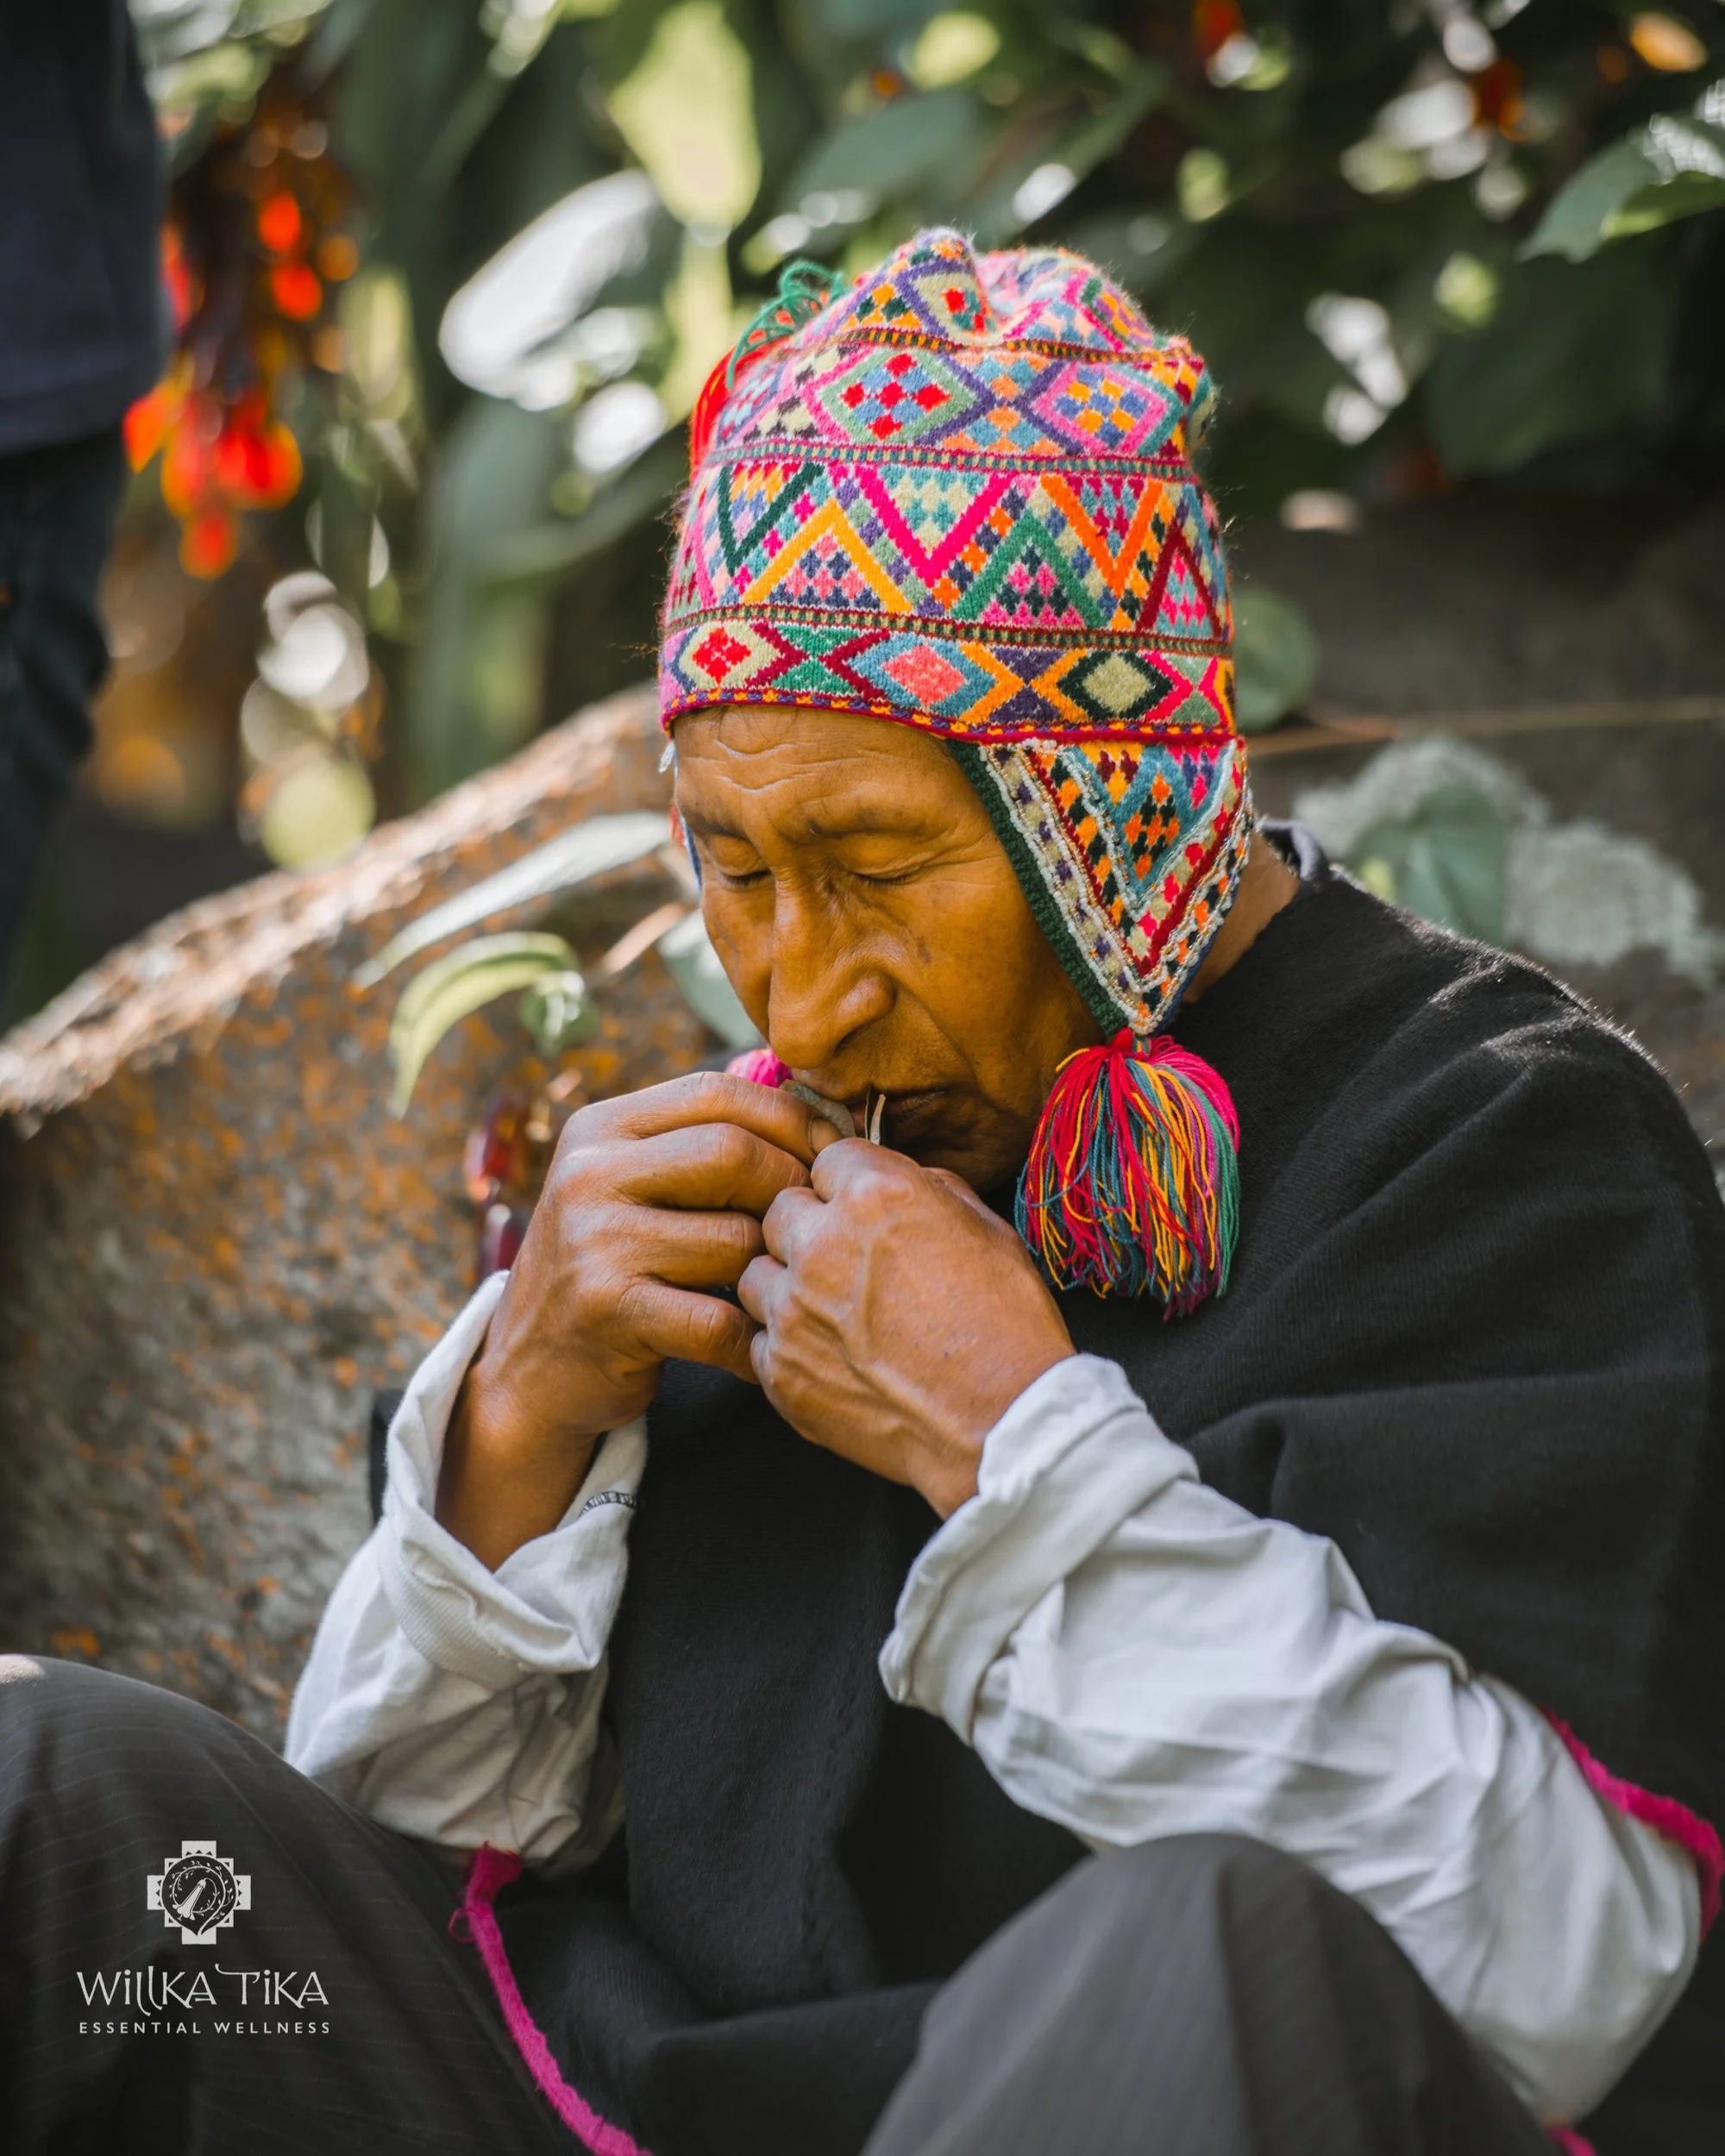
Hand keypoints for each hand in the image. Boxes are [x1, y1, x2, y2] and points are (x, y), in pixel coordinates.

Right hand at [439, 1072, 842, 1569]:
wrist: (530, 1368)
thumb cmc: (614, 1266)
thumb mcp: (632, 1185)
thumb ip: (700, 1144)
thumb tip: (819, 1114)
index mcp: (601, 1129)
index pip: (716, 1092)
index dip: (790, 1117)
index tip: (831, 1151)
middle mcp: (589, 1174)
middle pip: (733, 1152)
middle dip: (792, 1186)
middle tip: (817, 1224)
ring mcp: (595, 1242)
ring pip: (736, 1239)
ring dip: (772, 1270)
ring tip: (779, 1287)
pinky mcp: (609, 1312)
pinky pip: (721, 1320)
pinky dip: (753, 1339)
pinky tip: (757, 1345)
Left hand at [737, 1143, 1074, 1516]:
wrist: (1001, 1423)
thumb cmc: (1007, 1328)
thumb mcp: (990, 1231)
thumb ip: (934, 1190)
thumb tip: (907, 1184)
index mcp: (876, 1196)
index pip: (829, 1159)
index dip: (850, 1183)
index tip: (864, 1209)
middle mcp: (821, 1245)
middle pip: (781, 1210)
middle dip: (810, 1227)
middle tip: (847, 1260)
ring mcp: (792, 1311)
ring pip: (756, 1273)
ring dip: (787, 1283)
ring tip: (832, 1310)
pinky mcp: (780, 1371)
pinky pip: (758, 1339)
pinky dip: (787, 1343)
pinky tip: (829, 1356)